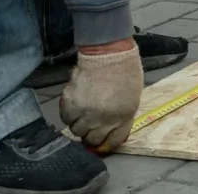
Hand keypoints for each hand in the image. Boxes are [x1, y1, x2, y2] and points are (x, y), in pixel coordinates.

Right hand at [59, 39, 142, 153]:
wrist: (108, 54)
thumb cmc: (124, 72)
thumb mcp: (132, 99)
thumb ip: (121, 118)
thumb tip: (111, 131)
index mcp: (122, 118)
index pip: (112, 142)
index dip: (106, 143)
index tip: (101, 141)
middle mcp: (103, 119)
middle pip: (91, 139)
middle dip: (91, 134)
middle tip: (90, 125)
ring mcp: (86, 113)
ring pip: (76, 131)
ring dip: (78, 124)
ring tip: (82, 113)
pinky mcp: (71, 104)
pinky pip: (66, 118)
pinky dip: (68, 115)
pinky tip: (74, 106)